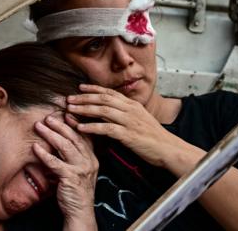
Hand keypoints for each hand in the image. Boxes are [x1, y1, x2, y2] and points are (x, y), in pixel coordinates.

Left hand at [33, 113, 97, 229]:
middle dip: (60, 125)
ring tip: (39, 126)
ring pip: (66, 146)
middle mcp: (89, 161)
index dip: (75, 124)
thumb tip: (62, 140)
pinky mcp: (70, 178)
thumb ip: (75, 156)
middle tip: (48, 117)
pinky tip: (35, 147)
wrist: (80, 212)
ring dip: (51, 134)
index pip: (84, 137)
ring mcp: (81, 169)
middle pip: (74, 138)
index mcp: (92, 158)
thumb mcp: (80, 171)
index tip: (66, 114)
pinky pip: (55, 162)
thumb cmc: (77, 191)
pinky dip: (44, 154)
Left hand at [66, 84, 182, 166]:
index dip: (93, 89)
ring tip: (70, 110)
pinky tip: (81, 128)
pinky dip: (92, 127)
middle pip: (103, 99)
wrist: (168, 148)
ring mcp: (129, 121)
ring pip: (102, 111)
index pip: (109, 92)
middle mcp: (130, 109)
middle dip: (84, 98)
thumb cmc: (154, 136)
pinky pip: (106, 129)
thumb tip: (112, 109)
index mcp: (132, 105)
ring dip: (84, 109)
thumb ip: (126, 112)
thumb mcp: (140, 119)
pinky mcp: (128, 135)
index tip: (80, 87)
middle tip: (69, 98)